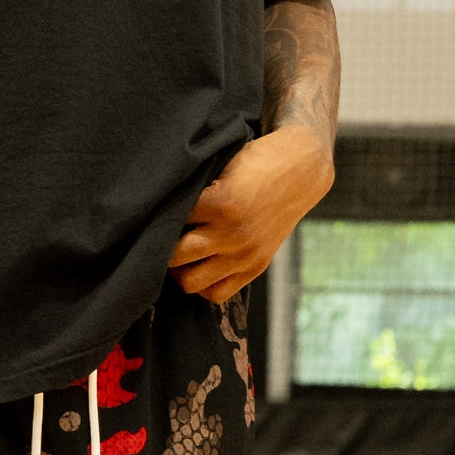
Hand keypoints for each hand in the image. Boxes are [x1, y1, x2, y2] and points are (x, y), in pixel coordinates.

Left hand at [167, 128, 332, 303]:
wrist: (302, 172)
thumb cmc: (256, 161)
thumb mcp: (222, 165)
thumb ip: (195, 188)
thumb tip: (157, 204)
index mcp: (221, 203)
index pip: (169, 221)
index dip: (157, 216)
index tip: (152, 212)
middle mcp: (233, 234)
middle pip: (174, 257)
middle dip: (160, 246)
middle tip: (159, 234)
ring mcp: (245, 255)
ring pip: (191, 282)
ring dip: (179, 269)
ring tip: (178, 252)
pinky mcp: (255, 267)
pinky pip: (217, 293)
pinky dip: (203, 284)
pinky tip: (199, 264)